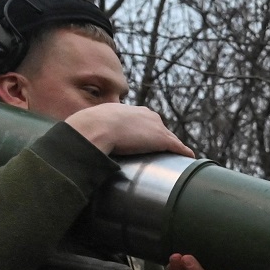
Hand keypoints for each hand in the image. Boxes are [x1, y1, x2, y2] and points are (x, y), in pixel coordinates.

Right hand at [63, 103, 193, 157]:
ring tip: (179, 158)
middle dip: (162, 140)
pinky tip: (189, 158)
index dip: (146, 133)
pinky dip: (184, 153)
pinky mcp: (162, 140)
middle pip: (160, 129)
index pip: (145, 122)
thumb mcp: (93, 123)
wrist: (96, 128)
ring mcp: (156, 127)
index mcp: (131, 110)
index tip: (145, 142)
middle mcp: (148, 115)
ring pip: (171, 139)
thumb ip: (94, 129)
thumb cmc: (88, 127)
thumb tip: (79, 137)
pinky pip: (178, 147)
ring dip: (175, 147)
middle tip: (162, 153)